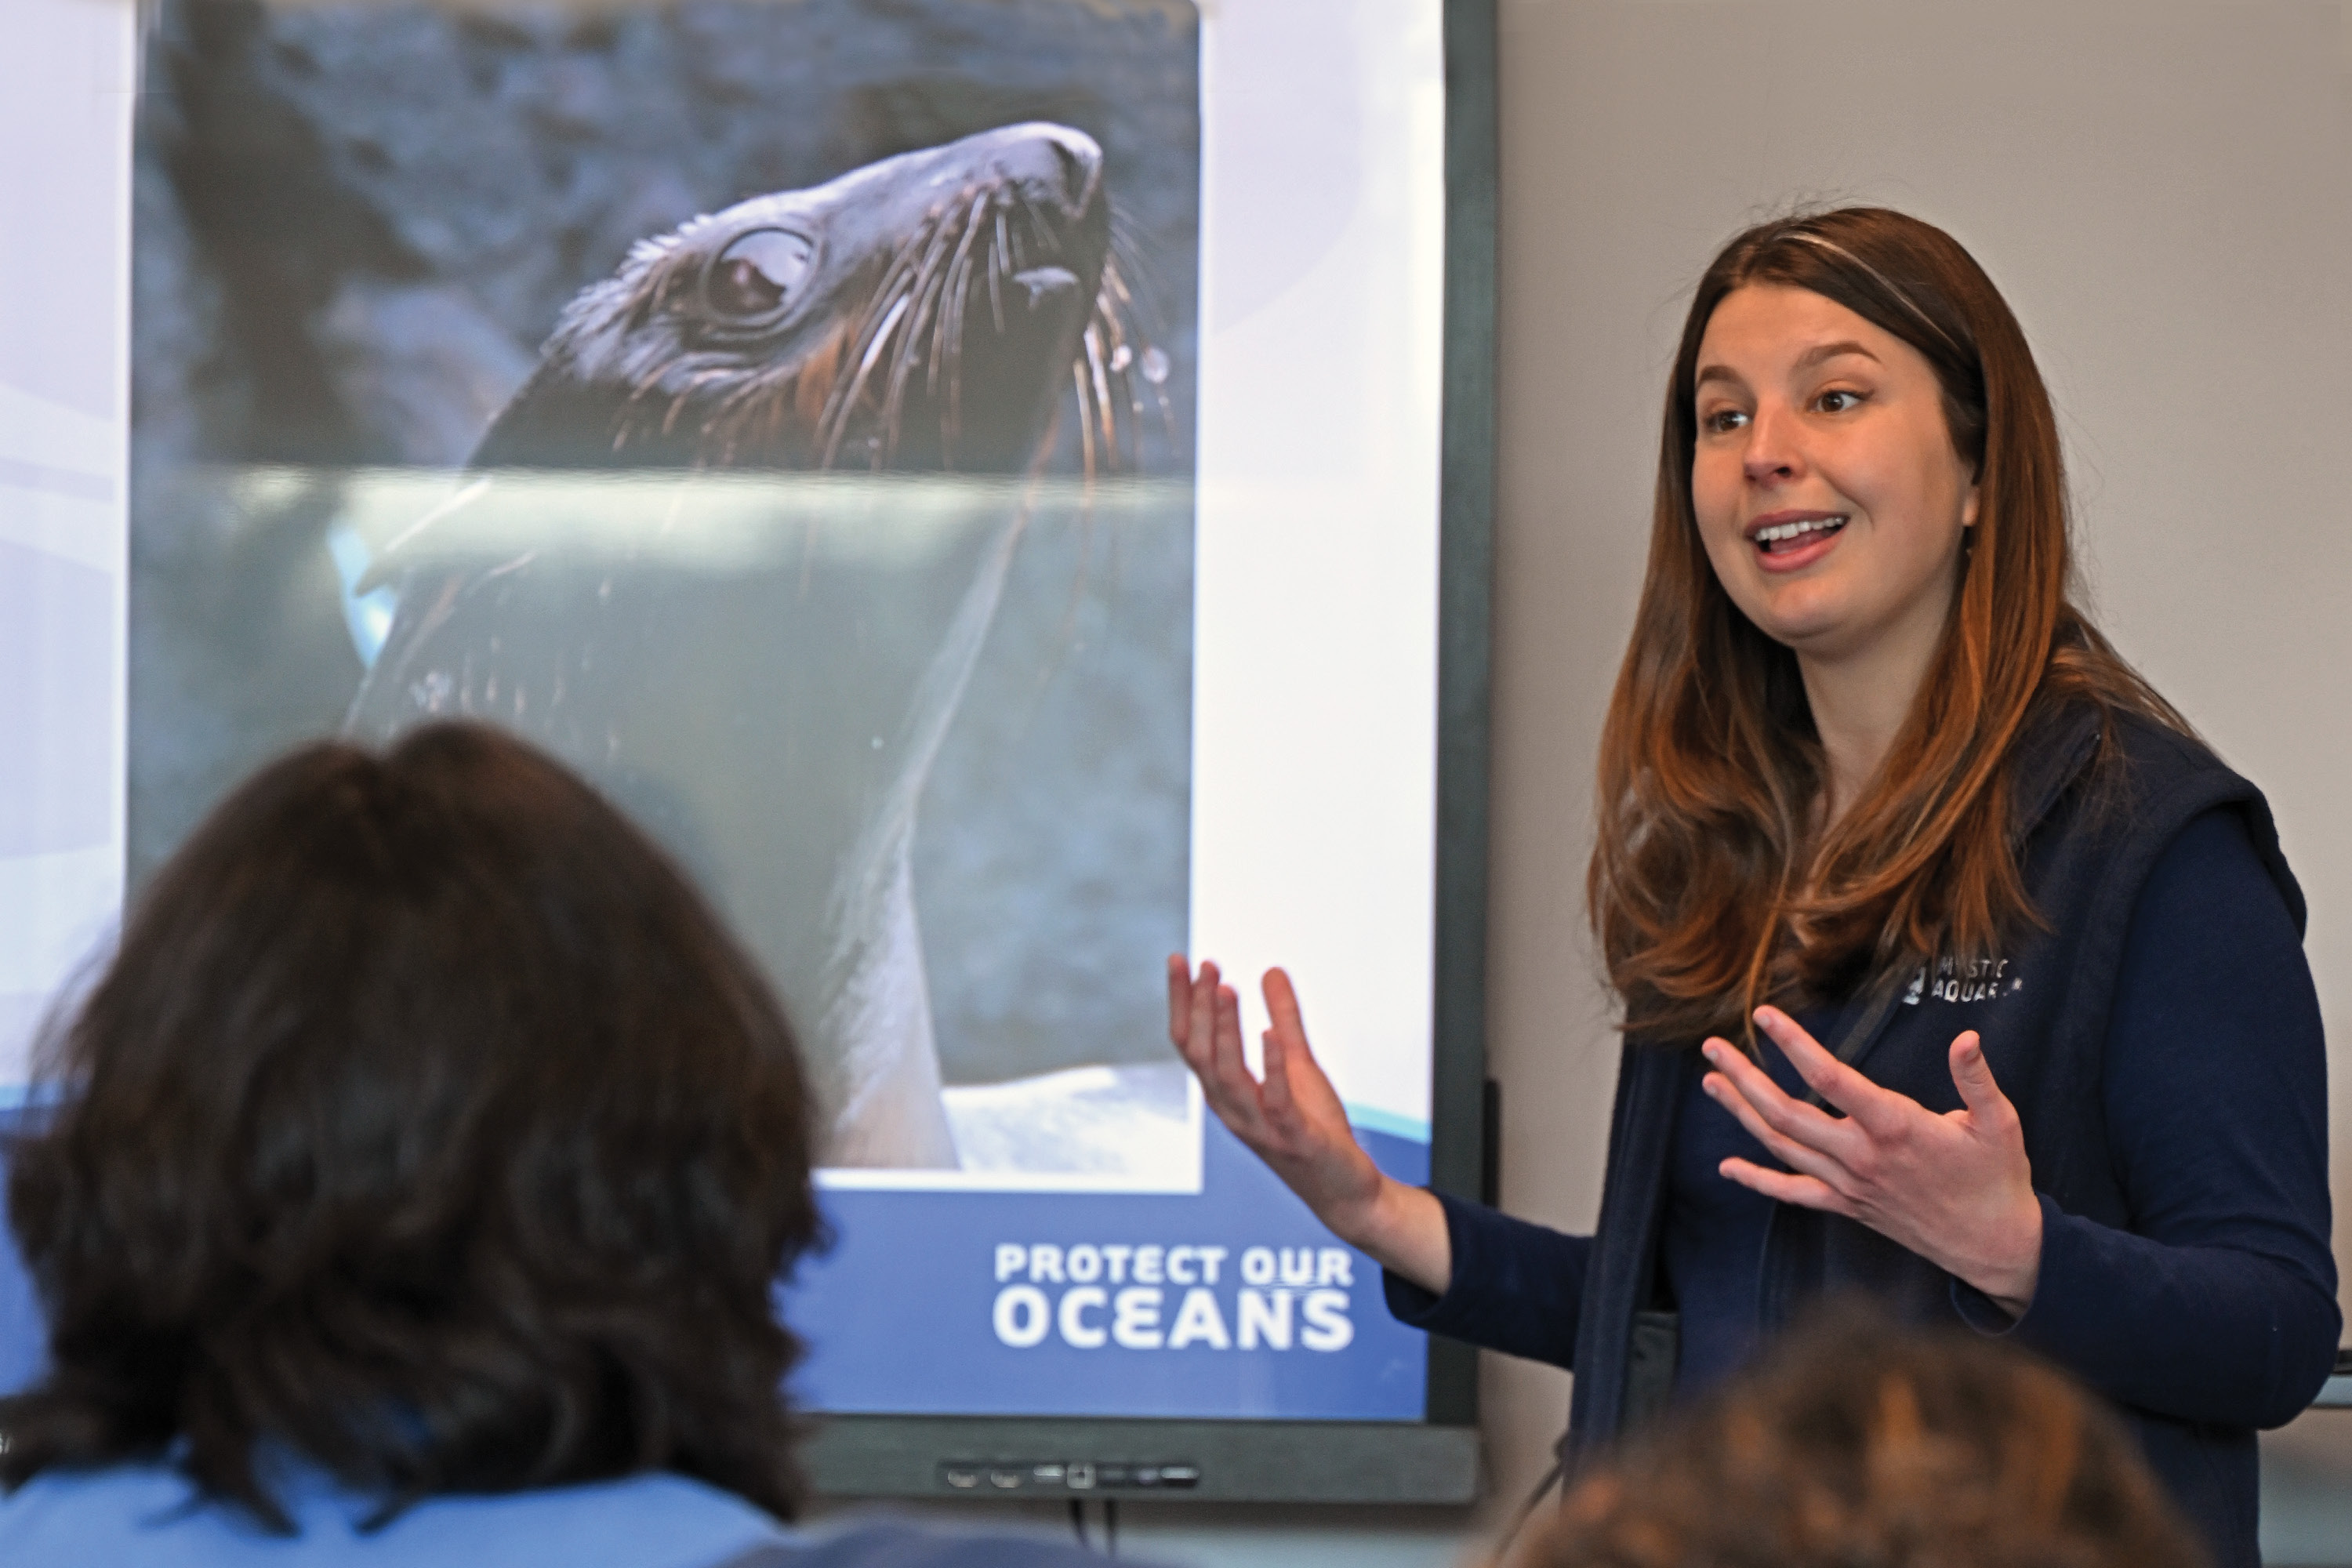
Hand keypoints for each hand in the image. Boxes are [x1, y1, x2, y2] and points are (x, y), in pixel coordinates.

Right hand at [1166, 956, 1448, 1291]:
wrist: (1345, 1191)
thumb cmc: (1315, 1129)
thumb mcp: (1299, 1065)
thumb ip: (1286, 1020)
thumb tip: (1272, 971)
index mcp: (1227, 1093)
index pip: (1191, 1042)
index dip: (1183, 1001)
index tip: (1180, 959)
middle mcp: (1233, 1111)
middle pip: (1202, 1054)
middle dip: (1200, 1007)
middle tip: (1206, 964)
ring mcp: (1260, 1128)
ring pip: (1228, 1076)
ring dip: (1225, 1030)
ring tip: (1226, 989)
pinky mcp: (1295, 1139)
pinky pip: (1276, 1101)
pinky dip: (1270, 1067)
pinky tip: (1269, 1034)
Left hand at [1701, 1006, 2043, 1317]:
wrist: (1994, 1246)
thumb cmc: (1996, 1179)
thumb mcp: (1999, 1122)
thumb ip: (1977, 1079)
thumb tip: (1967, 1038)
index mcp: (1894, 1127)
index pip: (1831, 1078)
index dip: (1794, 1045)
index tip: (1765, 1016)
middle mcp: (1861, 1156)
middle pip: (1787, 1113)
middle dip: (1745, 1077)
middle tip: (1712, 1047)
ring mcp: (1850, 1185)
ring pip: (1781, 1147)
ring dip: (1742, 1113)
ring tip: (1711, 1081)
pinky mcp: (1848, 1207)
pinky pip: (1794, 1194)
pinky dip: (1758, 1181)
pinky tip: (1728, 1167)